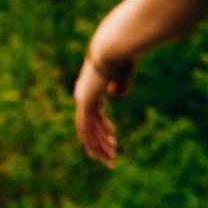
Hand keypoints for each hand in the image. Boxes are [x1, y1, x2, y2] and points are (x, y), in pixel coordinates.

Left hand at [74, 47, 135, 166]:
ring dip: (99, 147)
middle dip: (100, 143)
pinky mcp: (85, 103)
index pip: (94, 115)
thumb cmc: (122, 55)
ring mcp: (83, 100)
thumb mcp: (125, 71)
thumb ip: (120, 82)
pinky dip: (95, 141)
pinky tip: (101, 152)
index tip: (113, 138)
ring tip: (110, 160)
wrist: (113, 47)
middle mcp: (83, 95)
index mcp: (91, 88)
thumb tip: (115, 93)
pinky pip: (87, 128)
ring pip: (88, 131)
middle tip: (110, 157)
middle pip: (89, 126)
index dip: (103, 128)